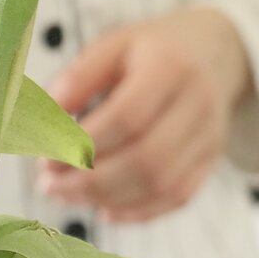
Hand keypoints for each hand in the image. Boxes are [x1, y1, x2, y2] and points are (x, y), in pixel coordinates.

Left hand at [38, 7, 250, 222]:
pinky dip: (137, 211)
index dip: (83, 145)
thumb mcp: (112, 45)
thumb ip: (77, 80)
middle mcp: (198, 104)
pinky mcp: (210, 160)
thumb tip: (45, 121)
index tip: (46, 159)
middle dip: (90, 180)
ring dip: (107, 198)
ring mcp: (209, 136)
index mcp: (169, 67)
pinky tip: (102, 208)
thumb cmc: (150, 50)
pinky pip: (177, 197)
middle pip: (147, 158)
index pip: (126, 118)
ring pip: (162, 184)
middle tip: (49, 185)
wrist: (213, 51)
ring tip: (67, 195)